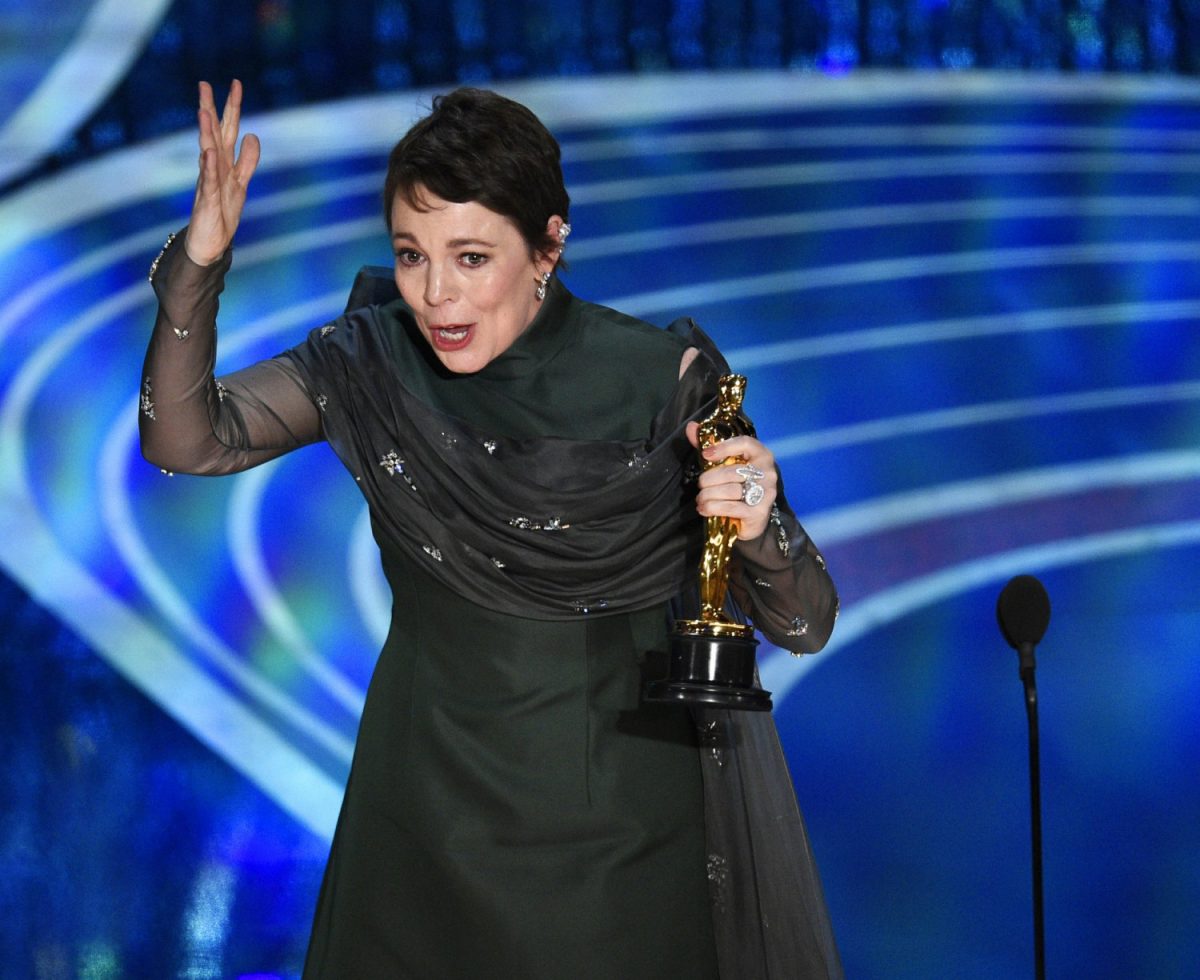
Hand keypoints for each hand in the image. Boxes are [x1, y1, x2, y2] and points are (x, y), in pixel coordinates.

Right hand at [184, 79, 259, 265]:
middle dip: (211, 109)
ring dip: (206, 132)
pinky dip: (208, 166)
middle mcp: (214, 168)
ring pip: (207, 152)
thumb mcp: (241, 183)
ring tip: (204, 110)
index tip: (235, 83)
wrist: (209, 243)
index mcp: (224, 162)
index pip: (228, 130)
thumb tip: (253, 135)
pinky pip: (207, 181)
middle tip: (205, 83)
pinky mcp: (206, 201)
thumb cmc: (221, 213)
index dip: (232, 107)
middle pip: (213, 134)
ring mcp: (208, 183)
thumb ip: (247, 161)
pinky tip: (207, 152)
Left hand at [686, 422, 777, 540]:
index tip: (705, 455)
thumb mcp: (724, 464)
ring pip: (729, 490)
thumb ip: (709, 446)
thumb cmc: (737, 486)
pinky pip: (729, 507)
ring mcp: (765, 493)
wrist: (752, 518)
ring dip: (708, 495)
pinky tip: (704, 508)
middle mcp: (767, 473)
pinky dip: (712, 507)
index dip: (723, 447)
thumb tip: (691, 426)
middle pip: (731, 471)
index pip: (745, 443)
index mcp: (762, 455)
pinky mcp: (758, 512)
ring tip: (701, 499)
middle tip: (700, 486)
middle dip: (708, 480)